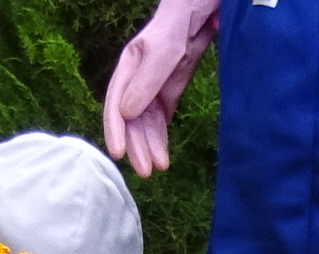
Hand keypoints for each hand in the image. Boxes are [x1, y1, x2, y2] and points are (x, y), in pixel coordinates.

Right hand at [102, 0, 219, 174]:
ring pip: (146, 121)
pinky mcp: (171, 88)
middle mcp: (138, 78)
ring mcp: (155, 84)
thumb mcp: (166, 48)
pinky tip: (162, 154)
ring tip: (158, 168)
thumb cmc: (182, 19)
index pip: (116, 103)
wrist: (204, 6)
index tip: (118, 154)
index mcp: (130, 65)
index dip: (115, 129)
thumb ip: (147, 79)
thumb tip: (127, 114)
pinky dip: (161, 136)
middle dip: (136, 145)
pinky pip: (161, 117)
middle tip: (146, 172)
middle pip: (131, 117)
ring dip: (150, 145)